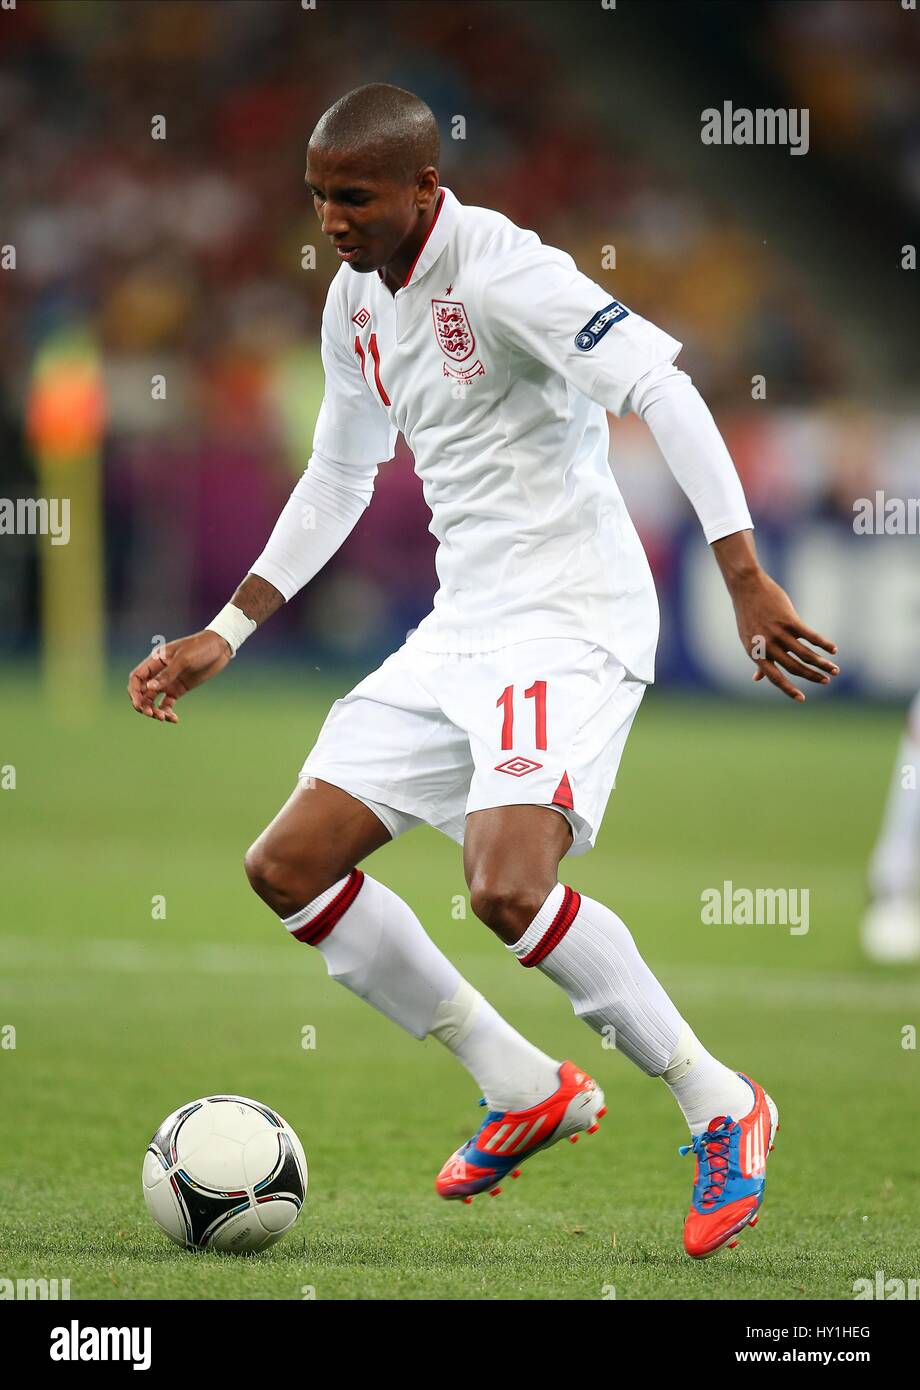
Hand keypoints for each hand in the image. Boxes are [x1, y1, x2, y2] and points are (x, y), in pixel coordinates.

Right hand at [127, 630, 231, 723]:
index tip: (139, 705)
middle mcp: (159, 672)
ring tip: (164, 718)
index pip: (136, 678)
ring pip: (153, 700)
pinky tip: (174, 719)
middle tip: (151, 714)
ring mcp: (169, 681)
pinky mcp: (179, 689)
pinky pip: (167, 703)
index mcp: (155, 661)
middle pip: (142, 691)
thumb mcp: (183, 660)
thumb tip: (149, 688)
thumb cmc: (200, 647)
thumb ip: (167, 675)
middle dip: (143, 705)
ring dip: (154, 710)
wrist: (220, 647)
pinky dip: (168, 712)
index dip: (134, 692)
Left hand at [730, 568, 838, 701]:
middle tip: (827, 681)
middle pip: (794, 667)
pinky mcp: (789, 620)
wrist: (746, 587)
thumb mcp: (748, 639)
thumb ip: (757, 658)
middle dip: (813, 676)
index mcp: (756, 653)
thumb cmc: (748, 615)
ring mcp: (778, 633)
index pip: (774, 678)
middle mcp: (767, 646)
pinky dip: (824, 644)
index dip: (788, 689)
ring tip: (835, 669)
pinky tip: (833, 650)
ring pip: (805, 654)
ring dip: (822, 663)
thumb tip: (757, 678)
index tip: (802, 699)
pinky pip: (810, 636)